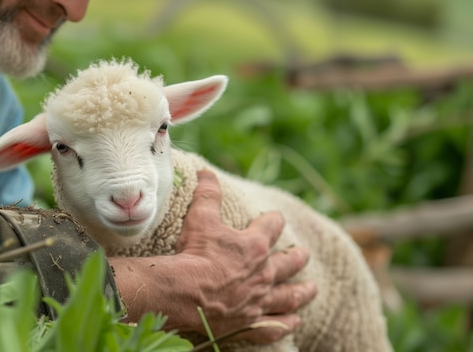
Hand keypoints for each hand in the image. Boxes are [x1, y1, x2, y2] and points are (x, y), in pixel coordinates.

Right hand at [110, 170, 316, 344]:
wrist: (184, 293)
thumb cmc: (194, 254)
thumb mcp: (200, 217)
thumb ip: (207, 194)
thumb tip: (206, 172)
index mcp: (254, 246)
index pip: (271, 227)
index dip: (273, 220)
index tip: (275, 218)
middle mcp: (263, 273)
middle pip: (287, 263)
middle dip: (296, 257)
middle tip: (304, 255)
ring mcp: (259, 300)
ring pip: (288, 296)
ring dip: (301, 292)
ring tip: (312, 289)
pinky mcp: (251, 322)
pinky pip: (275, 325)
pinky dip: (286, 324)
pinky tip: (296, 322)